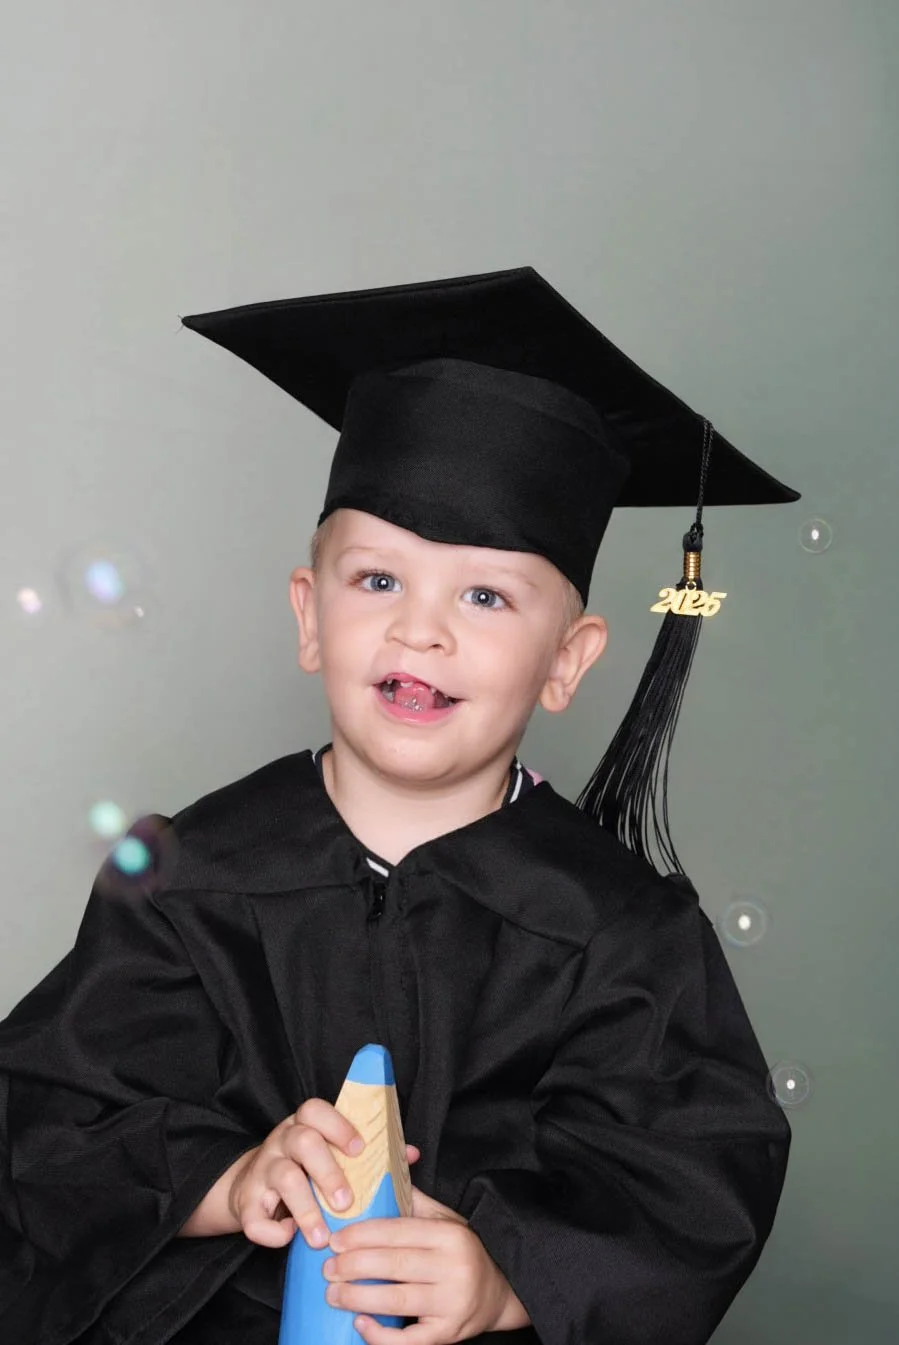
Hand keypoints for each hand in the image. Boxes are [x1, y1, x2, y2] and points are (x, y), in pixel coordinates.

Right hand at [228, 1096, 420, 1248]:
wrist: (249, 1188)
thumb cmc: (304, 1170)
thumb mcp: (330, 1155)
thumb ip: (368, 1154)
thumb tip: (410, 1153)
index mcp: (304, 1126)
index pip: (315, 1110)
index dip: (338, 1126)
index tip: (360, 1148)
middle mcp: (282, 1141)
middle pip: (302, 1141)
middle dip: (328, 1172)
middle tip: (347, 1202)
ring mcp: (262, 1169)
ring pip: (282, 1178)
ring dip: (306, 1210)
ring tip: (322, 1237)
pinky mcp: (246, 1202)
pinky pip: (254, 1217)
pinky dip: (271, 1232)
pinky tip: (289, 1238)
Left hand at [322, 1185, 529, 1342]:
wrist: (498, 1293)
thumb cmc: (462, 1252)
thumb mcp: (445, 1221)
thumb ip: (412, 1203)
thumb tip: (375, 1179)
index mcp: (450, 1235)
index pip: (399, 1231)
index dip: (363, 1235)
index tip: (335, 1239)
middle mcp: (453, 1267)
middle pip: (394, 1265)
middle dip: (354, 1266)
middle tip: (327, 1267)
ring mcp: (452, 1303)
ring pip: (398, 1300)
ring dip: (359, 1298)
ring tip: (333, 1294)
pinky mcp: (448, 1334)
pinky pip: (410, 1340)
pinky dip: (381, 1335)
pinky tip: (360, 1324)